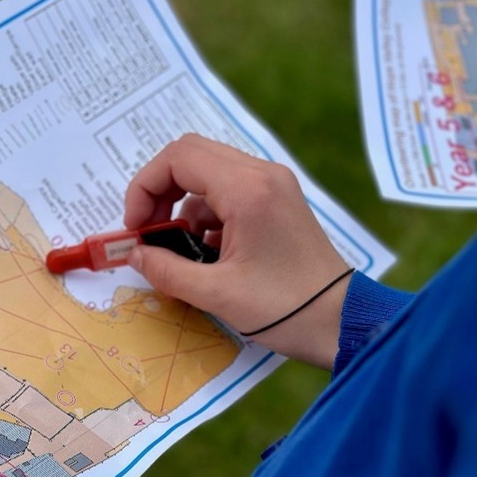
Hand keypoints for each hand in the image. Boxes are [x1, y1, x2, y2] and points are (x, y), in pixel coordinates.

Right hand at [124, 135, 349, 368]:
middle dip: (159, 191)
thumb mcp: (215, 294)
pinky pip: (227, 190)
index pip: (177, 159)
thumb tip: (135, 255)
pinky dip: (205, 213)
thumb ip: (166, 270)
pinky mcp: (277, 199)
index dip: (144, 188)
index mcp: (247, 189)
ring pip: (208, 172)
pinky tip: (206, 251)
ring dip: (182, 205)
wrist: (341, 320)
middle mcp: (261, 174)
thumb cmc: (283, 308)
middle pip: (190, 155)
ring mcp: (272, 184)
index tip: (137, 229)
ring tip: (178, 249)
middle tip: (150, 232)